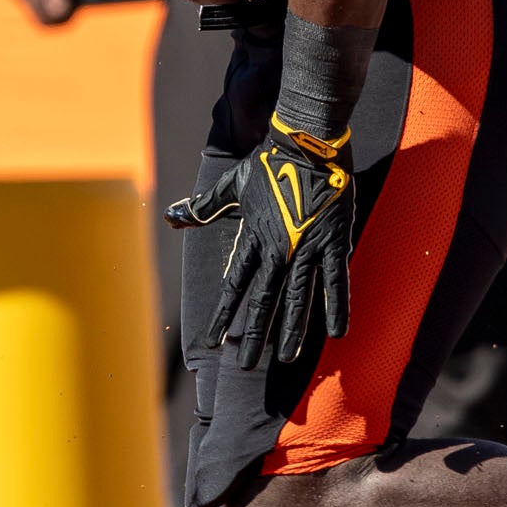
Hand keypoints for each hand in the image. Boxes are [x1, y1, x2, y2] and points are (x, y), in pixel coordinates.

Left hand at [165, 116, 356, 367]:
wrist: (307, 141)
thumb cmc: (269, 161)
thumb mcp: (233, 185)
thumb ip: (204, 206)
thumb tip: (170, 215)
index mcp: (254, 238)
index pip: (234, 284)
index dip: (224, 314)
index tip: (213, 340)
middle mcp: (277, 249)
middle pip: (263, 300)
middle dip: (254, 335)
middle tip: (245, 365)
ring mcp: (306, 247)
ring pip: (297, 298)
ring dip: (291, 330)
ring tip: (285, 358)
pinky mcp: (334, 241)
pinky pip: (336, 280)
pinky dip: (337, 306)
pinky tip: (336, 332)